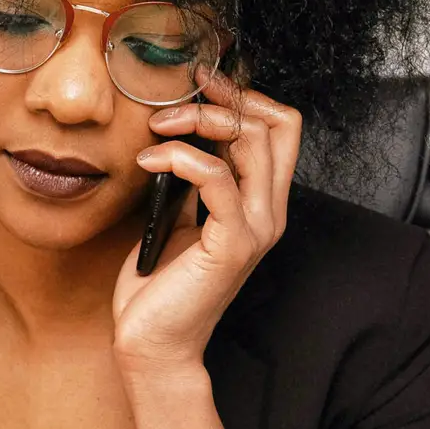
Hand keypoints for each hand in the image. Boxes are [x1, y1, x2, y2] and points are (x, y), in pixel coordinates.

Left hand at [111, 72, 301, 372]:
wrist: (153, 344)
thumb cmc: (159, 287)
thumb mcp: (179, 219)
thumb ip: (193, 182)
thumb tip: (181, 136)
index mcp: (260, 204)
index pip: (281, 128)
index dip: (245, 97)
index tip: (200, 84)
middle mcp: (268, 213)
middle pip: (275, 125)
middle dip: (223, 98)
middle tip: (174, 100)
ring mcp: (255, 229)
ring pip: (252, 141)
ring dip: (198, 121)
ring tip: (156, 127)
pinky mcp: (232, 245)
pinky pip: (216, 177)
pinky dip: (179, 157)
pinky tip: (148, 161)